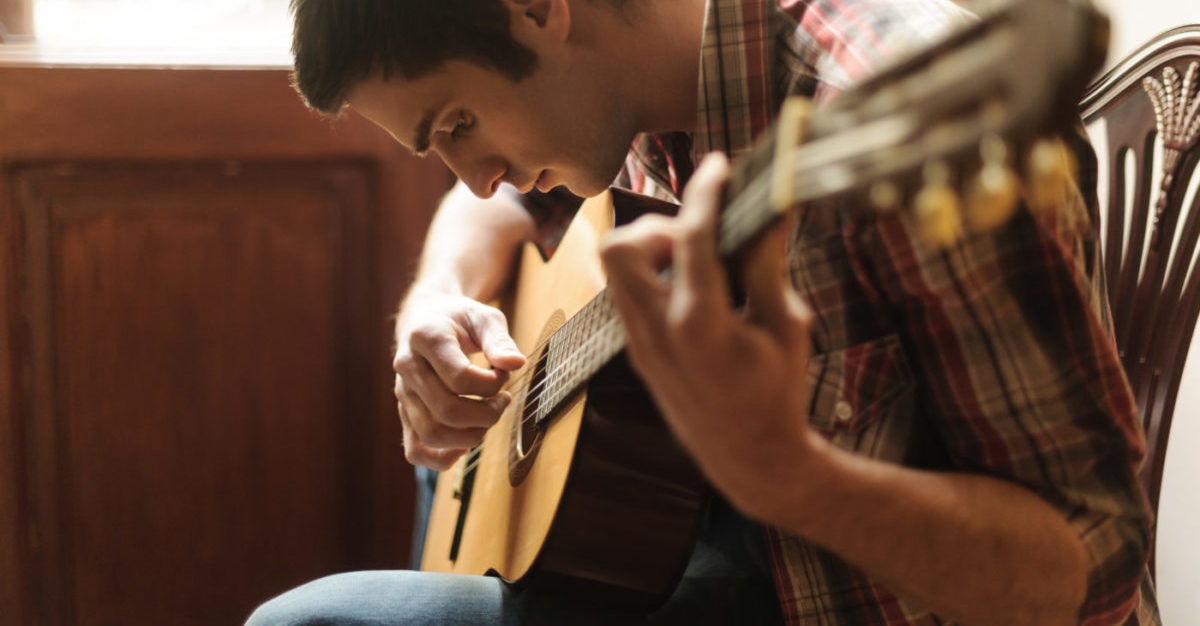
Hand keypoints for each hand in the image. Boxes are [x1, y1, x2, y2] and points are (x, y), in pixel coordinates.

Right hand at [392, 290, 525, 469]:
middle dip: (486, 414)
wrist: (424, 319)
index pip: (459, 377)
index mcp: (425, 337)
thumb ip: (499, 339)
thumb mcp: (483, 317)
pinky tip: (465, 444)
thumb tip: (516, 363)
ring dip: (470, 436)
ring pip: (431, 434)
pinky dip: (442, 458)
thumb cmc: (459, 318)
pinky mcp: (404, 412)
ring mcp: (403, 393)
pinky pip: (415, 450)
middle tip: (503, 401)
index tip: (503, 374)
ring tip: (487, 417)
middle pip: (446, 411)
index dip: (491, 384)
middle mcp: (407, 367)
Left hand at [599, 153, 818, 515]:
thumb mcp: (786, 326)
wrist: (747, 458)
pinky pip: (627, 295)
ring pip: (615, 270)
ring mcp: (639, 344)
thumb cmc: (777, 393)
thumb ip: (768, 267)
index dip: (703, 193)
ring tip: (695, 259)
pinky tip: (692, 288)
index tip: (716, 166)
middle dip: (654, 224)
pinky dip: (653, 276)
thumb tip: (769, 211)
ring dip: (649, 250)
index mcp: (701, 324)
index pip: (689, 239)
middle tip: (696, 234)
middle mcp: (658, 331)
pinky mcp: (636, 351)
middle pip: (620, 248)